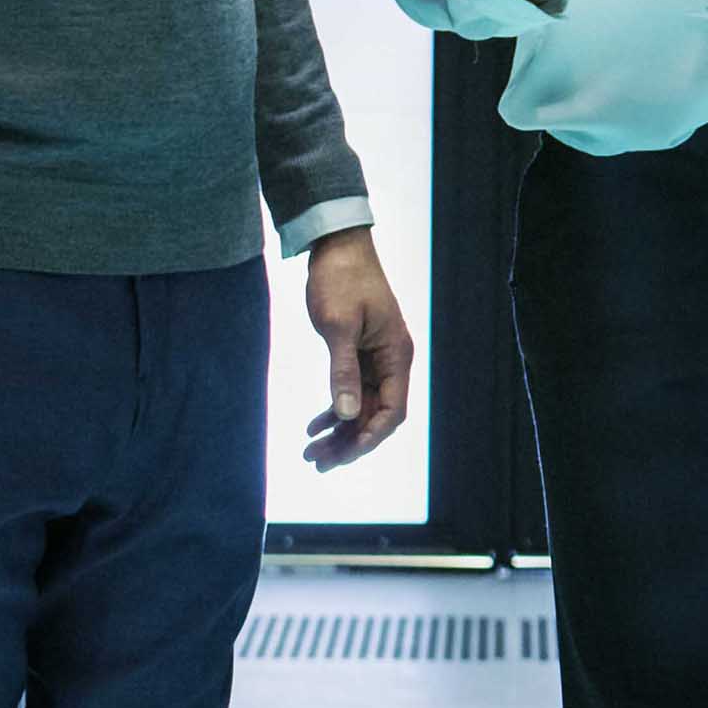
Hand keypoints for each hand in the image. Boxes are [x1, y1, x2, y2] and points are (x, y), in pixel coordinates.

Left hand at [299, 226, 415, 468]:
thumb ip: (342, 372)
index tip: (342, 455)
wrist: (336, 244)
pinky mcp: (359, 352)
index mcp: (396, 355)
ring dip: (339, 432)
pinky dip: (334, 410)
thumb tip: (346, 415)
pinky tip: (313, 426)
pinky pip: (351, 391)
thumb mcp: (338, 326)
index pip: (392, 411)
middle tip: (317, 462)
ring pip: (361, 407)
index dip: (369, 438)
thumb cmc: (341, 279)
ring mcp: (376, 358)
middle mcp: (391, 361)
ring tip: (311, 453)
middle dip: (348, 443)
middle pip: (375, 416)